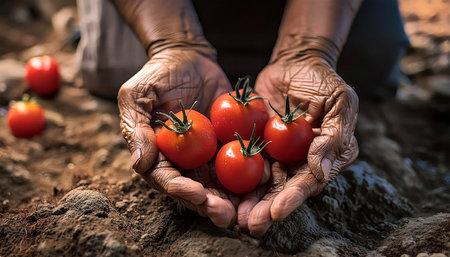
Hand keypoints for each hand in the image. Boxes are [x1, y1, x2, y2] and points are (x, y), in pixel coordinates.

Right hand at [118, 48, 236, 226]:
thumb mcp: (137, 96)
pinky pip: (241, 162)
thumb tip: (139, 162)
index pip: (168, 180)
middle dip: (210, 206)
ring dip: (232, 201)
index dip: (181, 191)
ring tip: (246, 212)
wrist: (187, 57)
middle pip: (196, 191)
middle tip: (226, 216)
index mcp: (159, 157)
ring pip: (220, 185)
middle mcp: (183, 162)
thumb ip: (135, 128)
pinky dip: (251, 175)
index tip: (197, 195)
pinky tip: (264, 184)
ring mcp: (207, 156)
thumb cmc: (156, 75)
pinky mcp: (228, 144)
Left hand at [238, 55, 358, 235]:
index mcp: (324, 157)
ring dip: (247, 202)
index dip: (293, 198)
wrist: (295, 62)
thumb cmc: (323, 81)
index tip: (277, 212)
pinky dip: (231, 177)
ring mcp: (276, 154)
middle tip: (250, 225)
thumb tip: (321, 172)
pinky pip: (243, 161)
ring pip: (260, 183)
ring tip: (232, 217)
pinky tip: (217, 190)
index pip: (308, 182)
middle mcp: (299, 162)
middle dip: (266, 209)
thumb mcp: (339, 102)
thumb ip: (333, 136)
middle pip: (282, 190)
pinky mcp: (256, 143)